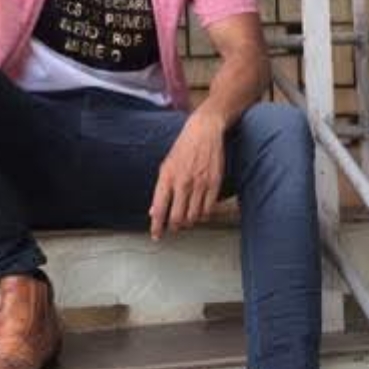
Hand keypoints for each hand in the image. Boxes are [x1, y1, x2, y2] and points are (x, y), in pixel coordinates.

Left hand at [149, 107, 225, 238]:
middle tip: (174, 228)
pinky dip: (203, 215)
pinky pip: (208, 210)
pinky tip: (199, 212)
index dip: (157, 226)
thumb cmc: (182, 149)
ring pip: (193, 217)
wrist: (204, 132)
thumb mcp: (165, 167)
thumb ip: (160, 191)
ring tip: (186, 219)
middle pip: (177, 218)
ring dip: (189, 222)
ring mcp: (200, 184)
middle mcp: (183, 183)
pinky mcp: (214, 184)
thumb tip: (153, 212)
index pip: (159, 209)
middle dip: (174, 227)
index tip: (156, 236)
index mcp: (167, 177)